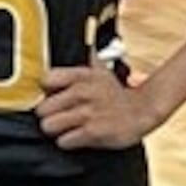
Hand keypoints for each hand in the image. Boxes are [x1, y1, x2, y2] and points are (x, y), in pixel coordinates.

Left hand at [37, 63, 160, 150]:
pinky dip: (68, 142)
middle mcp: (82, 92)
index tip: (53, 97)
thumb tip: (83, 43)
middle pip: (42, 109)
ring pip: (49, 126)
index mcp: (81, 75)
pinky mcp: (93, 132)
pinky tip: (78, 136)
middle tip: (61, 117)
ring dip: (57, 130)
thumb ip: (85, 59)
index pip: (45, 80)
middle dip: (49, 116)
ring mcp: (87, 113)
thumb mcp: (100, 71)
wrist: (143, 112)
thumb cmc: (116, 95)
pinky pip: (64, 141)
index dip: (47, 92)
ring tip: (68, 128)